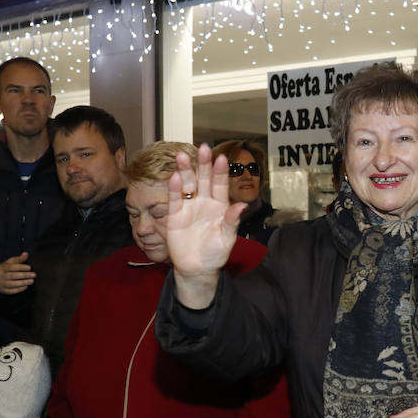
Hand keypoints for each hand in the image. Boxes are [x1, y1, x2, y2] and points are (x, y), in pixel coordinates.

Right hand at [0, 253, 34, 294]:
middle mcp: (1, 276)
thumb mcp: (11, 262)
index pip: (12, 267)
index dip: (21, 267)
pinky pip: (11, 291)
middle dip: (24, 275)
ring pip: (12, 284)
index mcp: (3, 267)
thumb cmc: (7, 269)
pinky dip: (19, 289)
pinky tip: (26, 286)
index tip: (30, 267)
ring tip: (32, 281)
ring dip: (23, 283)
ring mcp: (1, 283)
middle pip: (12, 276)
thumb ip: (19, 259)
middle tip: (34, 275)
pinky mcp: (3, 290)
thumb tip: (26, 253)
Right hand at [165, 146, 244, 308]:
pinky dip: (174, 188)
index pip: (221, 184)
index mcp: (220, 205)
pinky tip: (176, 177)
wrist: (197, 268)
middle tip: (203, 148)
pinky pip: (175, 199)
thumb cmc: (216, 253)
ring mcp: (189, 207)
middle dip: (203, 164)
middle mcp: (204, 202)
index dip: (220, 172)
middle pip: (203, 179)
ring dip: (185, 170)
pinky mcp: (175, 215)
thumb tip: (242, 206)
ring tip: (182, 156)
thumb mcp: (227, 238)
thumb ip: (232, 221)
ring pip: (187, 185)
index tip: (221, 158)